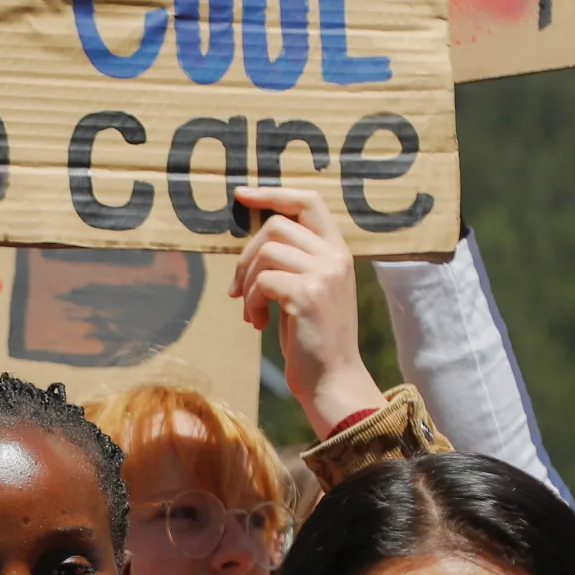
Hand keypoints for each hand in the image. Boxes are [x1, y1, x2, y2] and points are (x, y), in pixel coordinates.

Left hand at [228, 186, 385, 437]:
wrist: (332, 382)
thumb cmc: (313, 341)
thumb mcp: (307, 292)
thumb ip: (293, 262)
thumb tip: (253, 242)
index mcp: (338, 252)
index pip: (308, 201)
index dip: (273, 193)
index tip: (241, 196)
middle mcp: (336, 257)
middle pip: (277, 225)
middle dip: (246, 254)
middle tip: (237, 289)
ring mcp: (325, 274)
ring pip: (266, 252)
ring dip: (246, 283)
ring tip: (251, 311)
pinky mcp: (308, 295)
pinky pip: (262, 281)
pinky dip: (250, 302)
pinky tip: (258, 324)